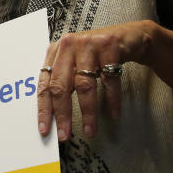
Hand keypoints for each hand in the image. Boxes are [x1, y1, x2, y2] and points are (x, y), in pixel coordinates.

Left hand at [37, 20, 155, 140]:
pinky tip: (113, 115)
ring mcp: (88, 44)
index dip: (44, 109)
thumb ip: (63, 81)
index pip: (44, 84)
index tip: (45, 129)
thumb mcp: (75, 63)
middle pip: (60, 86)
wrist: (129, 36)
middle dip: (63, 114)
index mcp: (54, 52)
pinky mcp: (109, 46)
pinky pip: (109, 80)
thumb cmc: (97, 55)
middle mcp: (67, 46)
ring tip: (90, 131)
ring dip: (88, 112)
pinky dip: (112, 100)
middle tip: (65, 135)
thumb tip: (55, 117)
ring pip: (84, 85)